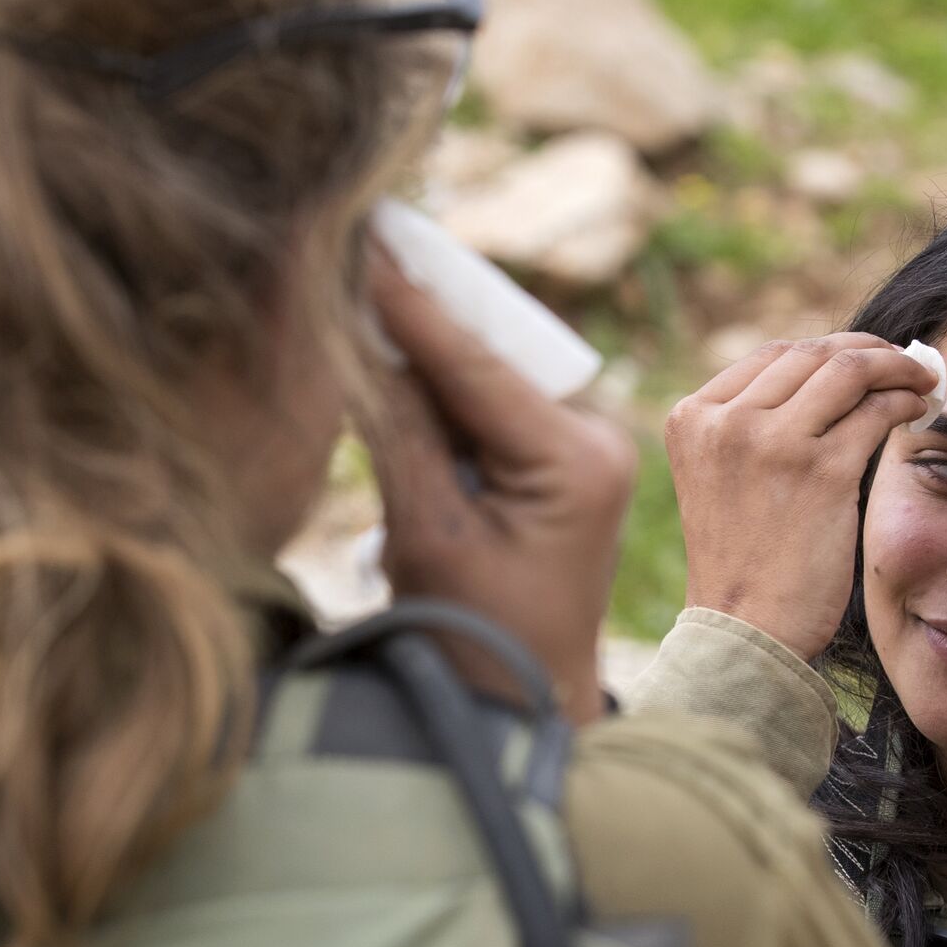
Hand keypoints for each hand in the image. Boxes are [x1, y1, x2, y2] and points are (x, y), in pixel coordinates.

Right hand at [362, 248, 633, 725]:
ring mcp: (583, 447)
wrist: (521, 708)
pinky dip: (437, 385)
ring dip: (422, 342)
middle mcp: (595, 440)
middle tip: (352, 244)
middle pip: (488, 353)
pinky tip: (385, 351)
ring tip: (355, 288)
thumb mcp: (426, 532)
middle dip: (418, 309)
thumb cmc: (475, 640)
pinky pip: (490, 403)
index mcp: (577, 462)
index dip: (408, 302)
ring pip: (485, 371)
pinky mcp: (559, 461)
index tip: (358, 237)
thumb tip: (355, 334)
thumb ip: (396, 429)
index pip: (475, 363)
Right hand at [663, 336, 936, 661]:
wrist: (745, 629)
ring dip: (895, 367)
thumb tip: (827, 377)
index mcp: (692, 417)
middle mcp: (725, 421)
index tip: (861, 359)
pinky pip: (875, 412)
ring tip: (920, 378)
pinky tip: (917, 409)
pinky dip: (904, 400)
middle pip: (812, 354)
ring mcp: (771, 442)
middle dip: (867, 351)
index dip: (826, 350)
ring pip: (848, 372)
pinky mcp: (820, 470)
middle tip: (903, 360)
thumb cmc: (743, 562)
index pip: (771, 356)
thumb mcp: (720, 479)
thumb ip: (750, 428)